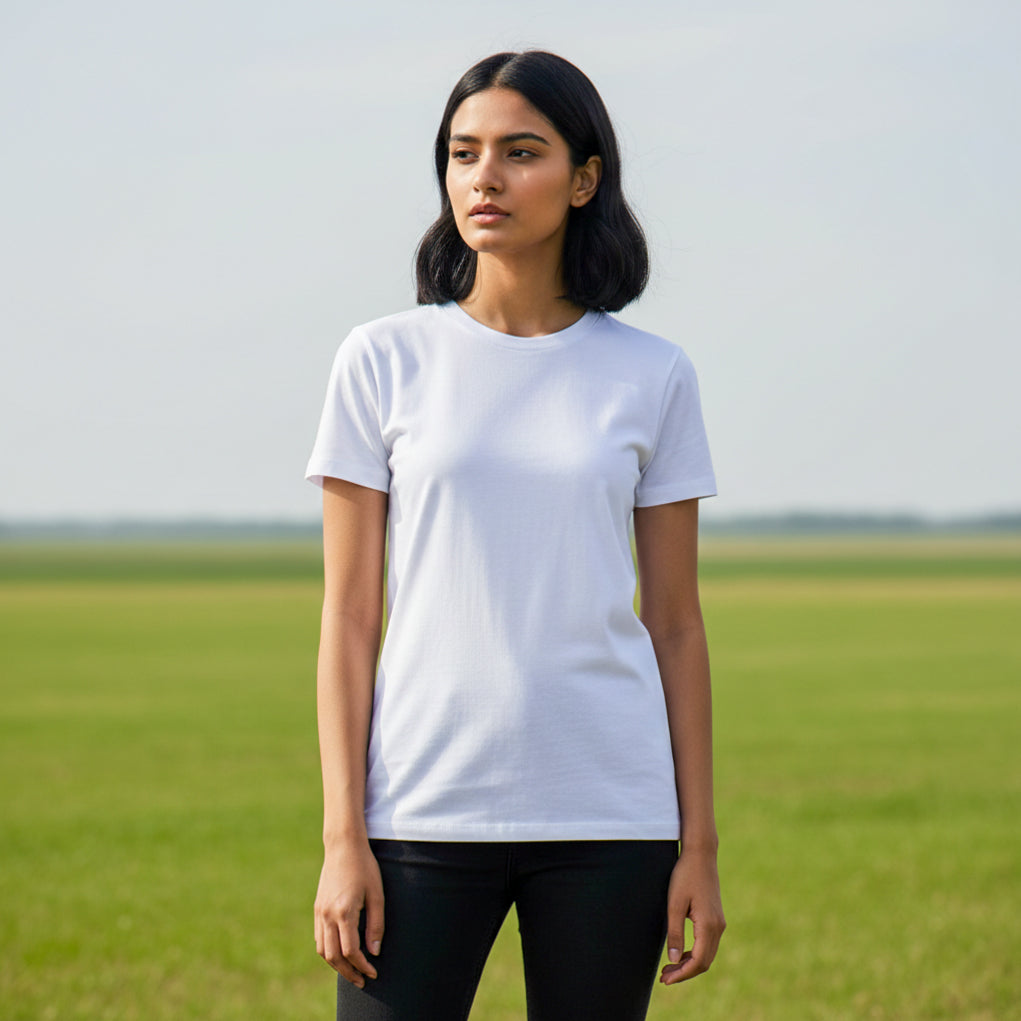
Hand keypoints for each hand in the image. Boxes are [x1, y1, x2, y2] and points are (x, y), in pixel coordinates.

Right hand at [314, 841, 384, 987]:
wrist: (343, 846)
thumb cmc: (364, 867)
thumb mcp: (377, 894)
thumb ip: (376, 925)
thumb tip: (374, 952)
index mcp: (344, 912)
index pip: (351, 950)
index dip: (362, 966)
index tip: (373, 973)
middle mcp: (327, 915)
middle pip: (333, 956)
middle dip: (348, 972)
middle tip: (362, 981)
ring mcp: (319, 912)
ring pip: (322, 950)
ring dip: (336, 965)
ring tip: (351, 971)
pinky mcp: (317, 908)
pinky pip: (319, 938)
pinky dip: (328, 951)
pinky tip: (340, 953)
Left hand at [660, 848, 724, 984]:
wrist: (701, 855)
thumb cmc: (685, 875)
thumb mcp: (674, 904)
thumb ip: (674, 933)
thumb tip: (673, 960)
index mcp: (708, 925)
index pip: (698, 961)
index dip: (682, 974)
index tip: (665, 979)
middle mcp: (718, 927)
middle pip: (704, 962)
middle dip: (684, 973)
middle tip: (663, 977)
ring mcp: (719, 923)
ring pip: (707, 954)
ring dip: (689, 964)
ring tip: (669, 968)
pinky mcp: (716, 918)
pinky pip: (708, 944)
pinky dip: (695, 954)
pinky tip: (680, 954)